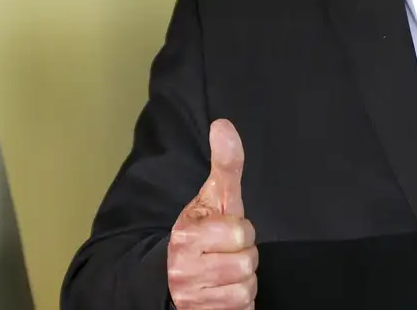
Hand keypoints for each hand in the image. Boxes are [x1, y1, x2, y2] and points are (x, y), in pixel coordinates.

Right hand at [168, 119, 257, 308]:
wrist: (168, 279)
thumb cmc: (199, 234)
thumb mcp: (212, 198)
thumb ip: (225, 165)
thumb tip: (223, 124)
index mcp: (186, 236)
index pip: (241, 232)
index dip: (240, 230)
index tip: (224, 231)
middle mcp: (183, 269)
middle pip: (247, 261)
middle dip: (243, 256)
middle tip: (224, 253)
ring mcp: (192, 298)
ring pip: (246, 287)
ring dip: (241, 280)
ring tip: (223, 272)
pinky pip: (242, 308)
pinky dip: (238, 302)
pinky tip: (223, 292)